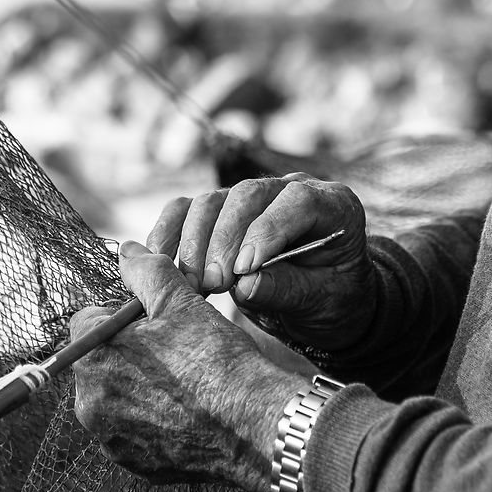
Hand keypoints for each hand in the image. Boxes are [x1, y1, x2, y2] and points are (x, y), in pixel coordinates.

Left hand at [71, 244, 306, 491]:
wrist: (256, 425)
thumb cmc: (218, 361)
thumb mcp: (181, 302)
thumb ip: (146, 272)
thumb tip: (126, 251)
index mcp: (93, 358)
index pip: (87, 322)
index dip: (121, 316)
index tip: (153, 323)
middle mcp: (89, 403)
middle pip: (99, 362)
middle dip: (127, 354)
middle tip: (173, 352)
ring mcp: (110, 439)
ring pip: (115, 397)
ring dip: (137, 388)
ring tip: (183, 383)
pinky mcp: (133, 464)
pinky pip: (132, 431)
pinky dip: (151, 420)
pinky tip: (185, 412)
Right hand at [148, 175, 375, 355]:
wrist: (319, 301)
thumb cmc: (330, 300)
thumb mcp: (320, 301)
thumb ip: (287, 289)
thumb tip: (246, 284)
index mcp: (332, 205)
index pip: (297, 201)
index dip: (267, 230)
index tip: (244, 268)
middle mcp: (289, 190)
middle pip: (246, 196)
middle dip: (223, 239)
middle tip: (212, 283)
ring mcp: (251, 197)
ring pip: (211, 201)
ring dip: (193, 242)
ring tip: (191, 284)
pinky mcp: (220, 210)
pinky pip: (186, 209)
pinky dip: (169, 232)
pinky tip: (160, 260)